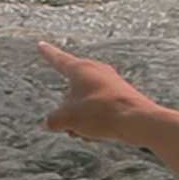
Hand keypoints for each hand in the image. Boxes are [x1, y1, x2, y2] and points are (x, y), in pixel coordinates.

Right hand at [36, 41, 158, 143]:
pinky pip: (100, 109)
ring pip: (86, 102)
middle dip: (67, 109)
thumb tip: (51, 122)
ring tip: (85, 132)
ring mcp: (111, 83)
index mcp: (81, 69)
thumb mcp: (66, 119)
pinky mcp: (122, 96)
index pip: (58, 60)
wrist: (137, 121)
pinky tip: (98, 134)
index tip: (41, 45)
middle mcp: (97, 71)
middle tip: (68, 125)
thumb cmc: (100, 113)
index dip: (48, 54)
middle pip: (72, 90)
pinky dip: (95, 121)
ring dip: (80, 119)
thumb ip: (53, 120)